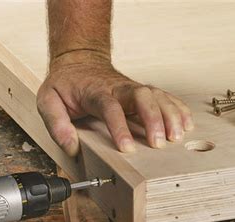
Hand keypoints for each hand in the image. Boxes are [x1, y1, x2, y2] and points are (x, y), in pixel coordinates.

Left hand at [37, 51, 193, 155]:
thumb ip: (57, 124)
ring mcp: (132, 88)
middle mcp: (118, 88)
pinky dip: (178, 109)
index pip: (110, 108)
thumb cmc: (66, 84)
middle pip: (141, 97)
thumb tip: (72, 148)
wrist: (79, 61)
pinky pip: (164, 97)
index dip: (120, 128)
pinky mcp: (142, 91)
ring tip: (178, 137)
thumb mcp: (48, 101)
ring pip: (157, 96)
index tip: (127, 148)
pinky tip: (186, 124)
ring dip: (170, 115)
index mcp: (95, 92)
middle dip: (154, 119)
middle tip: (159, 143)